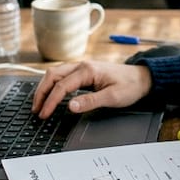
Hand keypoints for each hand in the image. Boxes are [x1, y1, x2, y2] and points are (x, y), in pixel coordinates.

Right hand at [32, 60, 152, 117]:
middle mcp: (82, 65)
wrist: (142, 78)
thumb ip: (90, 102)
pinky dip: (53, 85)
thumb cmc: (130, 86)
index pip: (62, 86)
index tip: (44, 114)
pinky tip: (51, 94)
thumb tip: (70, 106)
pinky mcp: (84, 72)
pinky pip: (62, 75)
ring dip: (45, 88)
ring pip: (55, 74)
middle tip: (36, 109)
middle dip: (41, 92)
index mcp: (88, 70)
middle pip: (52, 75)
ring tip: (40, 103)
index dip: (51, 101)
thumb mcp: (112, 97)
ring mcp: (82, 67)